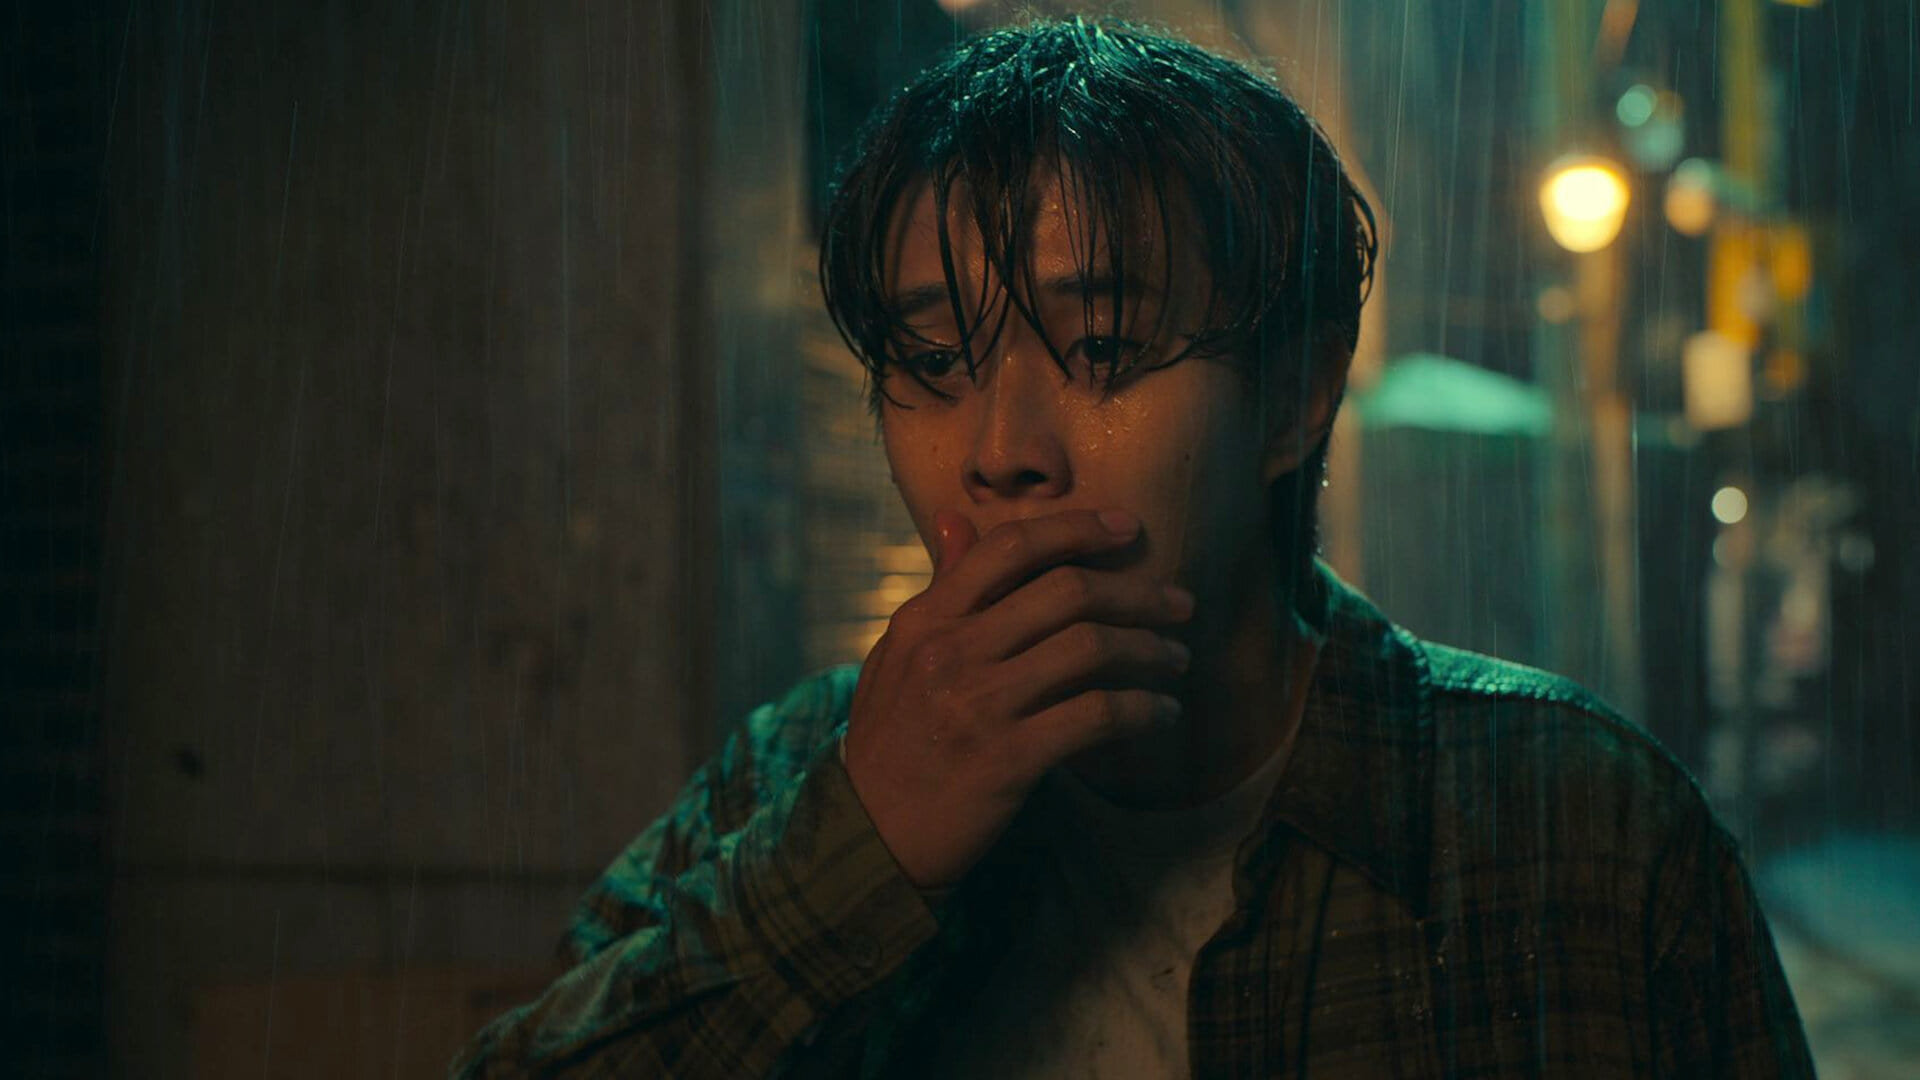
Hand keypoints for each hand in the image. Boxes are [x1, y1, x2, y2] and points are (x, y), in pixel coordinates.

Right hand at [842, 508, 1193, 888]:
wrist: (870, 835)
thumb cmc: (890, 741)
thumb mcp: (898, 654)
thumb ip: (939, 588)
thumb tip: (957, 521)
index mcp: (926, 618)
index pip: (1010, 548)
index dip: (1079, 529)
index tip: (1130, 528)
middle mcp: (952, 650)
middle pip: (1067, 592)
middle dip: (1137, 593)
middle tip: (1179, 604)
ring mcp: (980, 703)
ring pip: (1090, 649)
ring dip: (1149, 649)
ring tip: (1176, 659)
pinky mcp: (1009, 758)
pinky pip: (1095, 716)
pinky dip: (1141, 709)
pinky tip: (1162, 714)